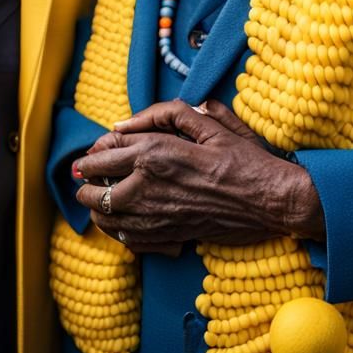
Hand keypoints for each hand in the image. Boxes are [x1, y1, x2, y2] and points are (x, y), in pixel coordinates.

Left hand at [74, 99, 324, 251]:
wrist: (270, 200)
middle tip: (83, 176)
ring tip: (94, 200)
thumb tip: (127, 122)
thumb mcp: (208, 120)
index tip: (92, 151)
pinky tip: (121, 223)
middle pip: (96, 185)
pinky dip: (118, 231)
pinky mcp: (169, 236)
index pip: (104, 151)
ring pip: (106, 216)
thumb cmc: (242, 158)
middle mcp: (148, 184)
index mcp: (155, 152)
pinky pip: (129, 239)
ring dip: (95, 207)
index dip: (93, 150)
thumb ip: (166, 113)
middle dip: (85, 180)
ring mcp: (157, 215)